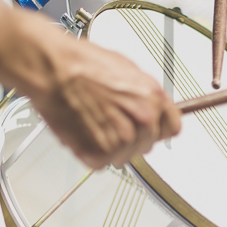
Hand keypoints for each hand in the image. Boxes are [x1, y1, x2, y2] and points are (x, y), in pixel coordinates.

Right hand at [12, 16, 180, 167]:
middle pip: (147, 144)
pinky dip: (90, 153)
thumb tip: (149, 104)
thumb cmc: (81, 63)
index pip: (172, 127)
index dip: (157, 128)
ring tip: (92, 123)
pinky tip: (83, 132)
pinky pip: (101, 163)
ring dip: (109, 146)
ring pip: (124, 156)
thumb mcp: (126, 70)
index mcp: (153, 97)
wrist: (54, 69)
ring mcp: (123, 139)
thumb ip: (143, 94)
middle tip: (108, 122)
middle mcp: (143, 119)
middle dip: (130, 137)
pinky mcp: (100, 153)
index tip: (148, 129)